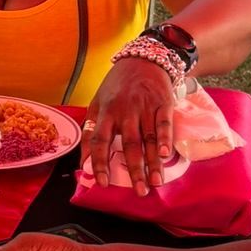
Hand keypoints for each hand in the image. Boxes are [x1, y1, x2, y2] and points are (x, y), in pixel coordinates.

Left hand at [87, 58, 177, 196]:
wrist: (143, 59)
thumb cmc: (117, 86)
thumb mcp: (97, 103)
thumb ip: (90, 131)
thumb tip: (83, 163)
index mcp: (105, 112)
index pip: (99, 140)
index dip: (100, 162)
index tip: (102, 182)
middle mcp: (124, 110)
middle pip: (129, 144)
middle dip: (134, 170)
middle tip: (139, 192)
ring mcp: (145, 107)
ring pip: (149, 138)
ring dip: (153, 162)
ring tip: (156, 182)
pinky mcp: (163, 103)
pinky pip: (164, 124)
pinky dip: (166, 139)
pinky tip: (166, 155)